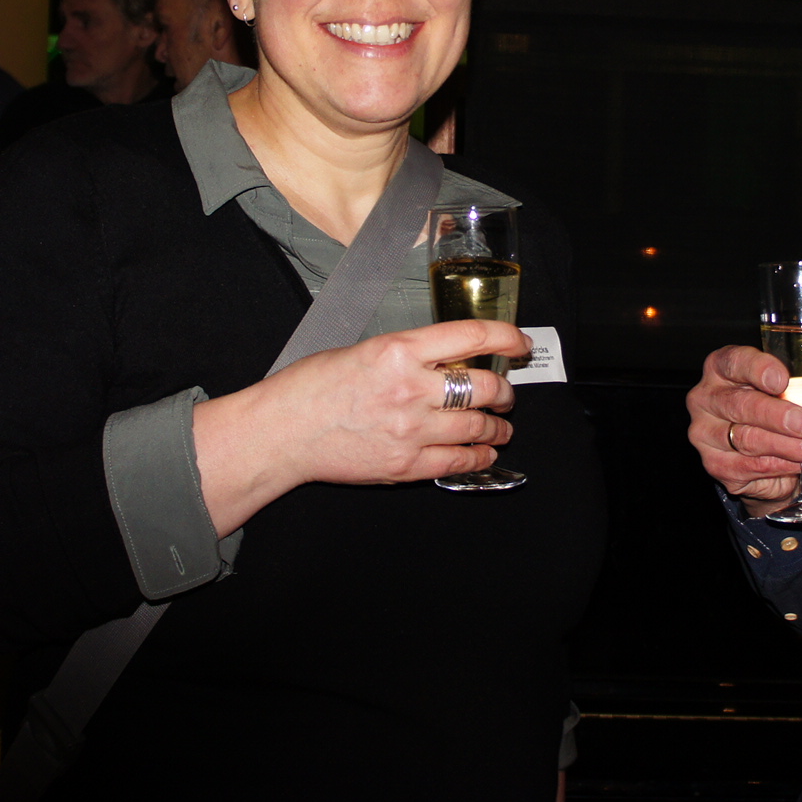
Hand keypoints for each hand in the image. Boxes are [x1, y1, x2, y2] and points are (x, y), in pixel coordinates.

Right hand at [193, 319, 528, 536]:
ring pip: (479, 427)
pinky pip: (460, 461)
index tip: (519, 342)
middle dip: (504, 390)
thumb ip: (409, 355)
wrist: (282, 432)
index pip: (472, 337)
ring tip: (500, 426)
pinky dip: (480, 456)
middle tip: (505, 392)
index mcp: (398, 350)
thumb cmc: (311, 387)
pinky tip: (484, 452)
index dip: (506, 338)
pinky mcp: (406, 464)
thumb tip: (449, 361)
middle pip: (484, 387)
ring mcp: (411, 430)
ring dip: (498, 427)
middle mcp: (411, 388)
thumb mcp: (363, 350)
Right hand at [688, 344, 801, 516]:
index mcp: (725, 367)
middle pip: (739, 404)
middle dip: (776, 414)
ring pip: (747, 439)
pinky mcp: (716, 465)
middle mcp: (708, 397)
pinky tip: (801, 465)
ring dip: (787, 446)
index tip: (781, 380)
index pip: (734, 361)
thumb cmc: (786, 409)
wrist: (775, 459)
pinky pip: (748, 466)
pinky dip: (780, 466)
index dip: (757, 369)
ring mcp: (706, 433)